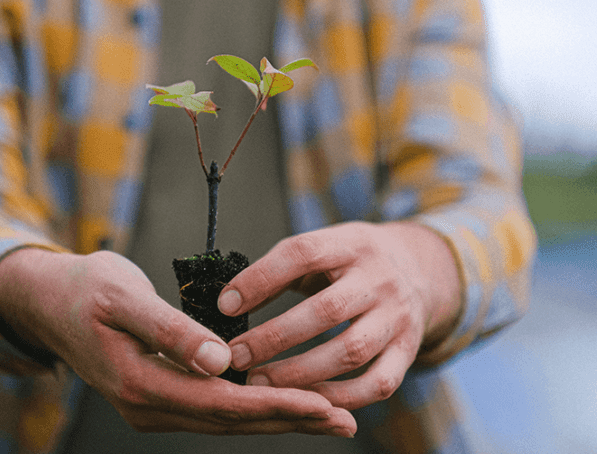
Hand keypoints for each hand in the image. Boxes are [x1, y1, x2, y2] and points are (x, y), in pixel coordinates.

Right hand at [0, 249, 356, 435]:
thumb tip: (221, 361)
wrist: (49, 301)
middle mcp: (147, 405)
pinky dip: (251, 406)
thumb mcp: (124, 297)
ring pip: (225, 419)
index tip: (324, 404)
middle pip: (231, 420)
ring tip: (327, 416)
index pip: (222, 402)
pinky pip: (213, 408)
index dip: (275, 403)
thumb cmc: (86, 289)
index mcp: (139, 382)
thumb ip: (171, 329)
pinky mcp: (158, 395)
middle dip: (289, 419)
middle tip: (344, 420)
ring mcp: (152, 405)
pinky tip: (281, 400)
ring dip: (276, 417)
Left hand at [218, 222, 461, 409]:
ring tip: (259, 383)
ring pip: (350, 351)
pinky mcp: (408, 349)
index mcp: (349, 244)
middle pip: (326, 310)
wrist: (418, 268)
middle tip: (236, 355)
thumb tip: (229, 301)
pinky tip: (306, 400)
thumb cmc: (349, 261)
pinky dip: (341, 397)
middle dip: (275, 337)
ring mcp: (398, 317)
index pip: (302, 254)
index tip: (225, 305)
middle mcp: (379, 279)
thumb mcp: (322, 247)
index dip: (261, 279)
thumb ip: (279, 269)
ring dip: (300, 372)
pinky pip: (378, 383)